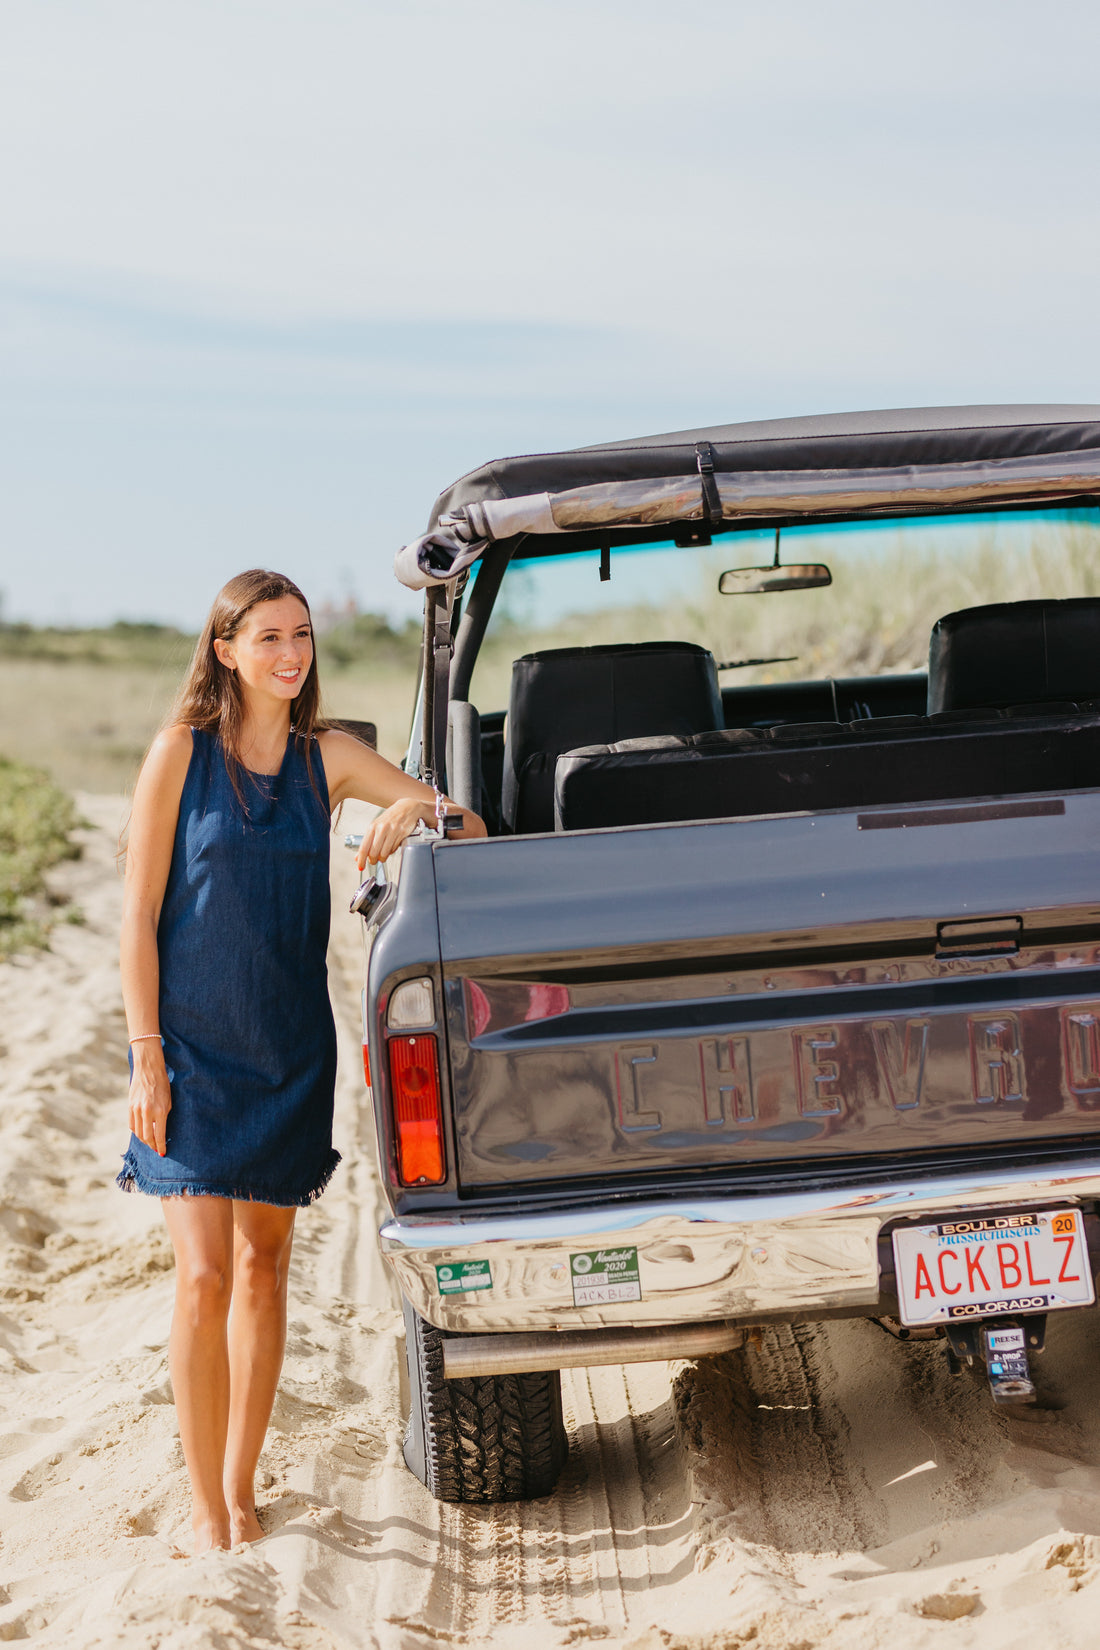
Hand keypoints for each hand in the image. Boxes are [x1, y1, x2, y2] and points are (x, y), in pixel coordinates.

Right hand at [128, 1042, 171, 1157]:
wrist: (148, 1070)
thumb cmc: (163, 1085)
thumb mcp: (169, 1101)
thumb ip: (164, 1117)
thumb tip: (161, 1133)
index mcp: (160, 1111)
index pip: (160, 1135)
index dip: (161, 1146)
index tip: (162, 1153)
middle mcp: (147, 1112)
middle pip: (147, 1137)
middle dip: (152, 1145)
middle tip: (156, 1149)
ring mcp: (136, 1110)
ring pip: (137, 1132)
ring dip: (144, 1140)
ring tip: (150, 1143)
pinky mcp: (129, 1107)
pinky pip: (131, 1125)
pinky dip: (136, 1131)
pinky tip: (142, 1133)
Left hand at [355, 796, 429, 870]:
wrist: (407, 808)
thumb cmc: (390, 818)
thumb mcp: (376, 827)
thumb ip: (367, 842)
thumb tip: (358, 856)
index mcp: (372, 827)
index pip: (364, 847)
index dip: (361, 860)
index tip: (360, 867)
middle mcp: (381, 828)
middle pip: (374, 853)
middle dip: (373, 860)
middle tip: (374, 861)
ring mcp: (392, 831)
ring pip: (384, 853)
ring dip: (383, 858)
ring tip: (383, 855)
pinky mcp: (402, 833)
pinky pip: (394, 849)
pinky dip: (392, 851)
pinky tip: (391, 847)